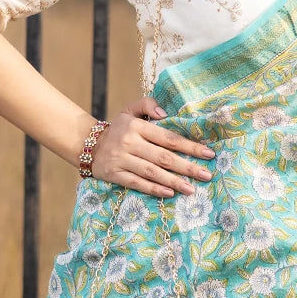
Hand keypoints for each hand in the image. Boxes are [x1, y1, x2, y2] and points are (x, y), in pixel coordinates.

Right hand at [88, 96, 215, 197]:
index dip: (189, 146)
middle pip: (163, 157)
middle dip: (187, 167)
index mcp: (137, 126)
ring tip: (191, 189)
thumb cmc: (118, 129)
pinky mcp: (114, 175)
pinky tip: (169, 193)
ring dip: (174, 181)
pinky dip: (153, 189)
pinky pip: (137, 183)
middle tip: (207, 175)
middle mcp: (130, 142)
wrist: (87, 144)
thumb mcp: (130, 110)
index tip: (208, 154)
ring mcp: (121, 160)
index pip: (168, 137)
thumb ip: (148, 104)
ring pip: (152, 172)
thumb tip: (165, 113)